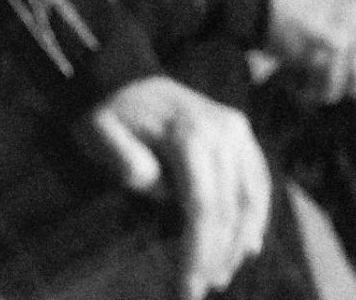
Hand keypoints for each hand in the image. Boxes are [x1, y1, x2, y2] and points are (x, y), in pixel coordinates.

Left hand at [80, 75, 272, 299]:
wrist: (129, 76)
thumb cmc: (111, 112)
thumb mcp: (98, 130)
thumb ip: (121, 156)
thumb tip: (152, 184)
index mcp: (189, 133)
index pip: (203, 205)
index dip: (199, 249)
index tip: (188, 284)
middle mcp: (223, 130)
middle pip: (229, 208)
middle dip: (217, 254)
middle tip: (200, 288)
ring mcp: (237, 130)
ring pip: (251, 199)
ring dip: (239, 243)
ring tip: (220, 275)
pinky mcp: (243, 134)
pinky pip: (258, 181)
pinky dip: (256, 217)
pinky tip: (247, 246)